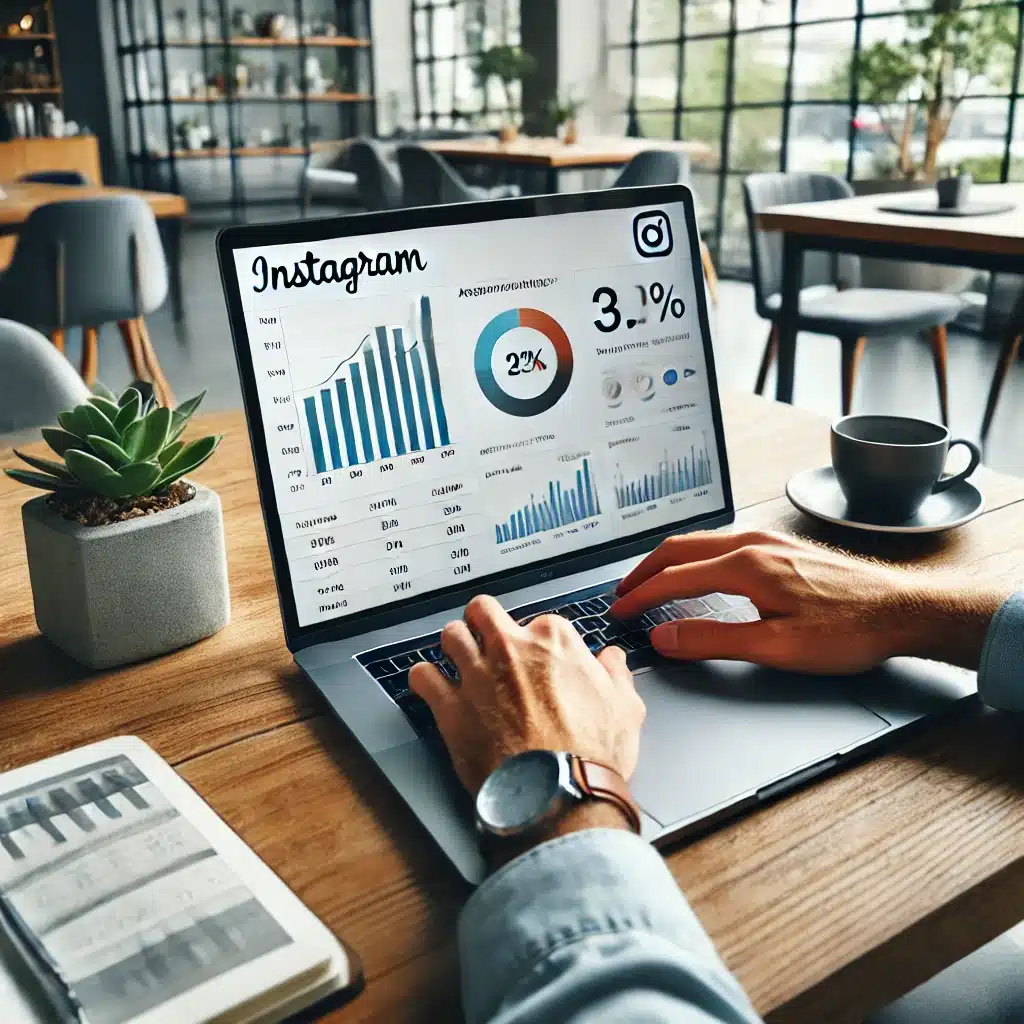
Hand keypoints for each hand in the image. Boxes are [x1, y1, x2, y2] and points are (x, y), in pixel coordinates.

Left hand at [409, 595, 645, 796]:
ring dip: (454, 645)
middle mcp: (511, 648)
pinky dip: (424, 679)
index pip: (539, 621)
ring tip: (458, 659)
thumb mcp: (625, 709)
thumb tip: (612, 659)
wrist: (558, 794)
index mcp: (554, 641)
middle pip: (483, 611)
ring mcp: (477, 675)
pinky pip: (423, 676)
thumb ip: (616, 675)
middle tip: (486, 640)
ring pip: (450, 635)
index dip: (537, 641)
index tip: (537, 658)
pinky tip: (431, 686)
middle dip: (483, 622)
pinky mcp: (450, 706)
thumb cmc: (592, 754)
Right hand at [611, 530, 1008, 673]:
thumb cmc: (849, 629)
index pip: (673, 578)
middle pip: (680, 549)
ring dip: (669, 561)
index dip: (640, 596)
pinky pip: (722, 542)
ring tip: (652, 582)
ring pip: (701, 541)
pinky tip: (700, 571)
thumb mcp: (775, 646)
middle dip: (644, 570)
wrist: (905, 609)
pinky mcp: (784, 546)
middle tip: (623, 592)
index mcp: (745, 565)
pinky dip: (695, 556)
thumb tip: (664, 636)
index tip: (619, 611)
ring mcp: (770, 539)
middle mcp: (753, 542)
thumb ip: (712, 640)